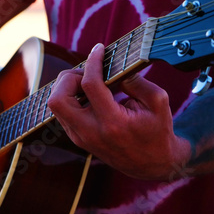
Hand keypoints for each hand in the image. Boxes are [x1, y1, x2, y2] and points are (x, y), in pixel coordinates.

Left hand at [47, 43, 190, 179]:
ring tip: (87, 83)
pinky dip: (69, 97)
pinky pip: (61, 111)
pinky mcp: (76, 138)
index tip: (99, 49)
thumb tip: (112, 65)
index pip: (90, 85)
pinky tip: (87, 93)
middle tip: (88, 74)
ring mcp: (80, 137)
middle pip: (58, 98)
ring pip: (55, 105)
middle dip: (69, 77)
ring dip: (67, 87)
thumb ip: (136, 81)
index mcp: (113, 123)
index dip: (92, 61)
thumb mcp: (158, 102)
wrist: (152, 165)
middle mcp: (91, 132)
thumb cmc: (157, 130)